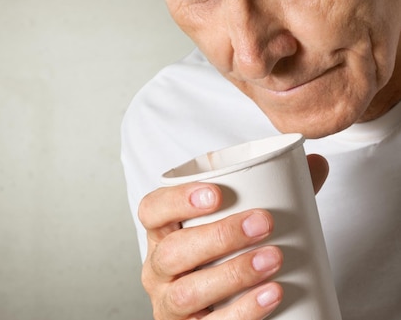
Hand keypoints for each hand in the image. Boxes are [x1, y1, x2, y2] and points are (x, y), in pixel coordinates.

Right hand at [139, 154, 329, 319]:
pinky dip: (242, 311)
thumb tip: (316, 163)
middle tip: (264, 223)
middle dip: (218, 237)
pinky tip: (270, 295)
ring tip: (274, 258)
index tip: (216, 194)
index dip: (176, 200)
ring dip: (232, 274)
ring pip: (188, 291)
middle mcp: (158, 269)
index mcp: (162, 234)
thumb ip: (273, 194)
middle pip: (172, 251)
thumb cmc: (226, 259)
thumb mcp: (238, 227)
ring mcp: (170, 305)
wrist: (227, 310)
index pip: (151, 210)